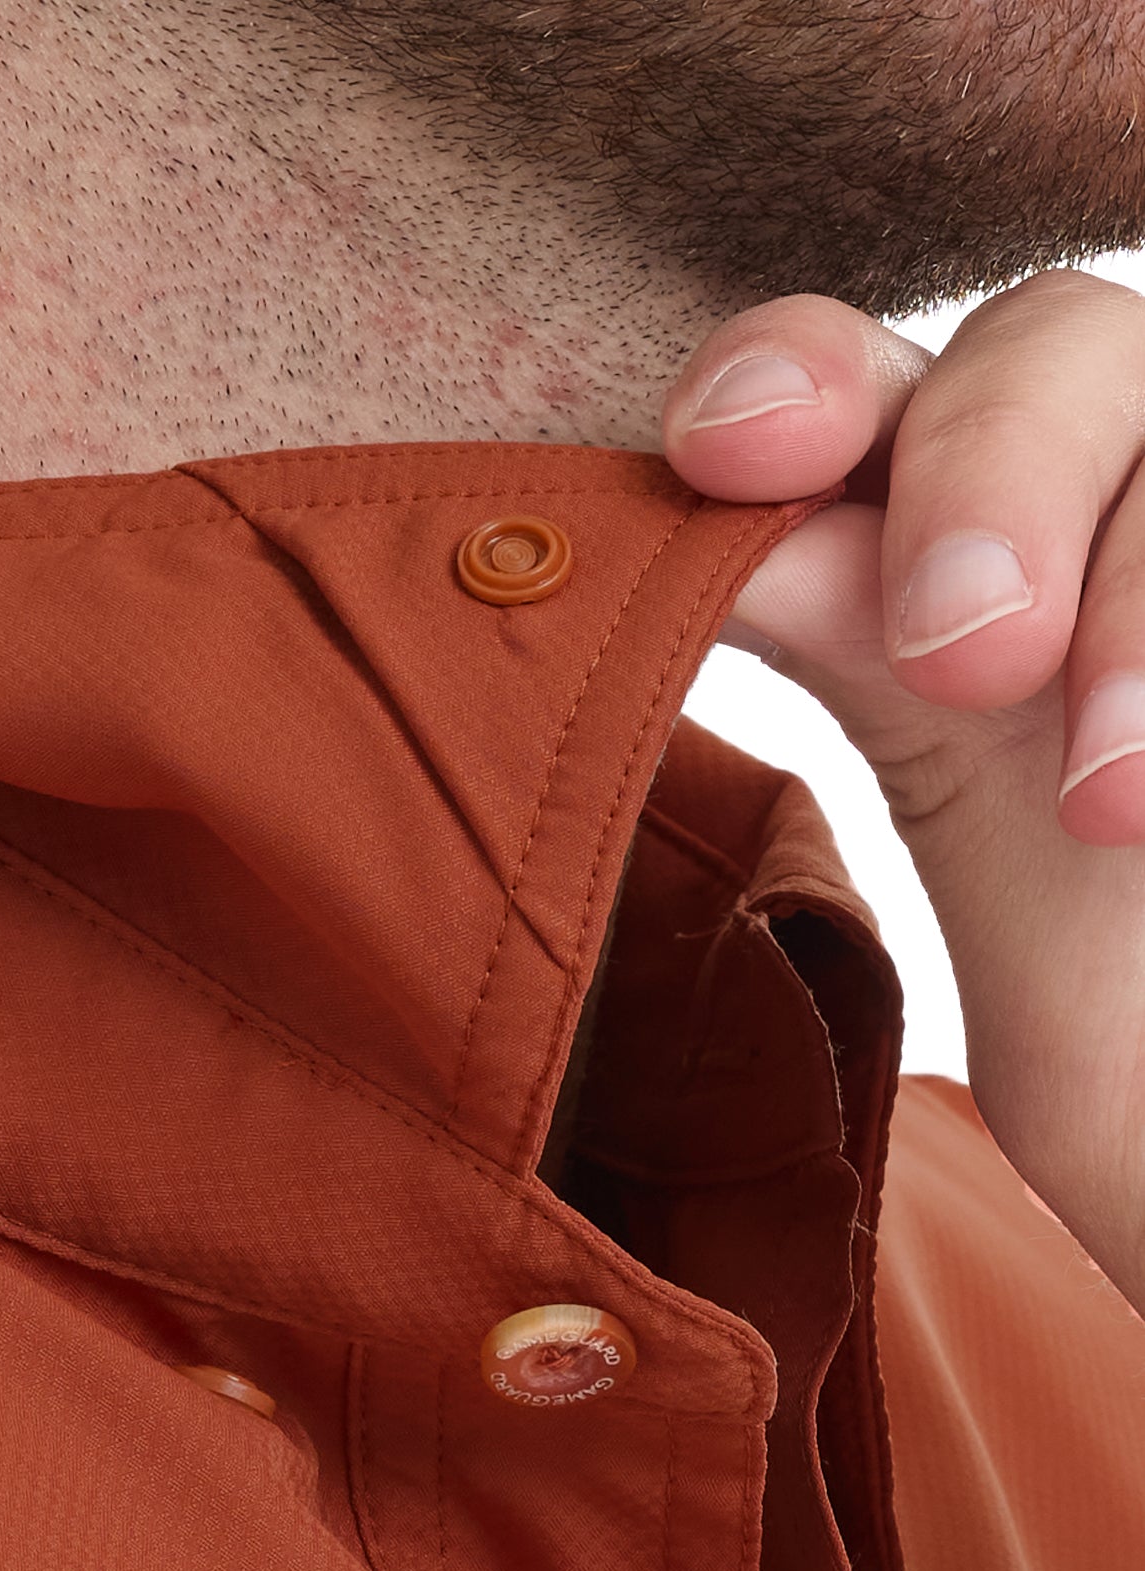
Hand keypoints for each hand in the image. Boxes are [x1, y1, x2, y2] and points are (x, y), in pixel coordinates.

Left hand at [662, 271, 1144, 1313]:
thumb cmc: (1125, 974)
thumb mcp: (974, 802)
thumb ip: (865, 644)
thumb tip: (737, 531)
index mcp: (970, 513)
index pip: (866, 375)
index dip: (797, 371)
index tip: (724, 448)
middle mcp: (1116, 470)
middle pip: (1055, 339)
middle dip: (991, 479)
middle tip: (962, 658)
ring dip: (1142, 612)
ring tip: (1114, 807)